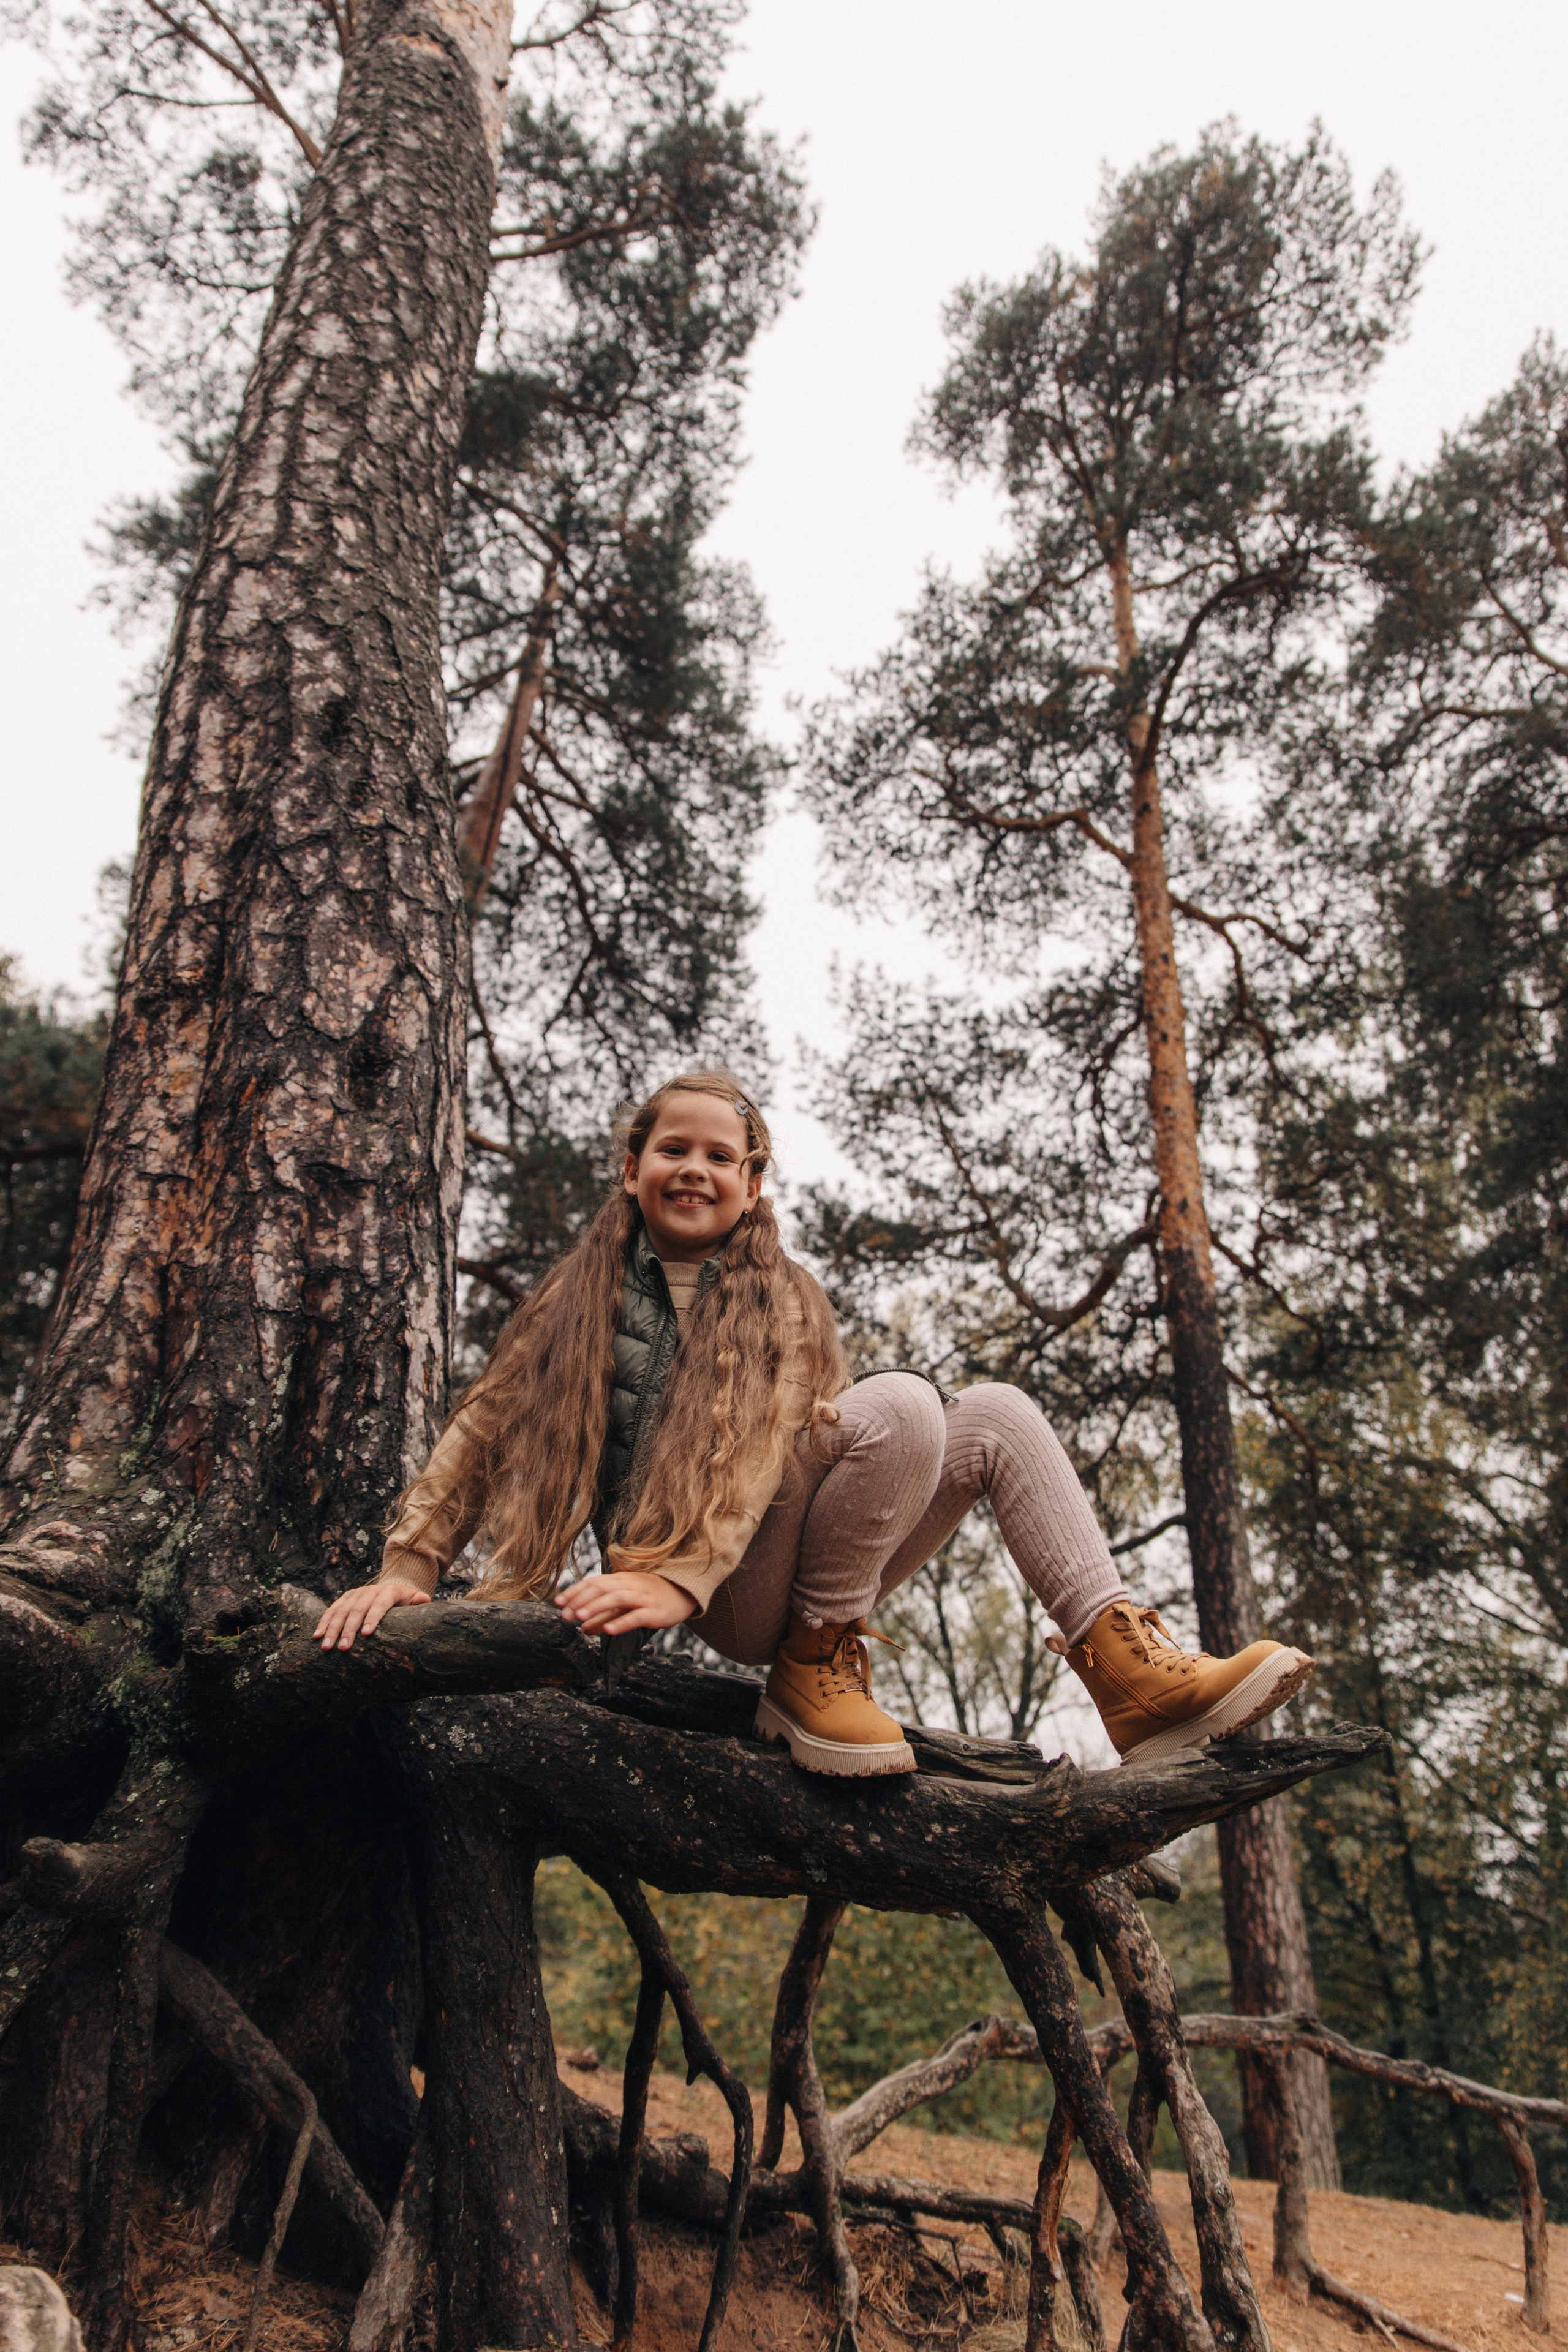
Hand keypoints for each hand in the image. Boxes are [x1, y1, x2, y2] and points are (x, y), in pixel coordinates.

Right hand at [313, 1578, 431, 1649]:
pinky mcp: (345, 1598)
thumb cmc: (404, 1600)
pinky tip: (316, 1635)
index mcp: (387, 1592)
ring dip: (332, 1629)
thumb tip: (425, 1599)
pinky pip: (332, 1610)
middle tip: (343, 1648)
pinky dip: (323, 1622)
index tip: (366, 1634)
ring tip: (326, 1646)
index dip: (372, 1618)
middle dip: (348, 1630)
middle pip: (357, 1611)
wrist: (392, 1586)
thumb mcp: (414, 1598)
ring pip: (341, 1611)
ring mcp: (355, 1594)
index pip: (379, 1605)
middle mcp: (369, 1592)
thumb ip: (419, 1600)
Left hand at [555, 1570, 696, 1637]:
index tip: (557, 1602)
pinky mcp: (655, 1612)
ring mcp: (643, 1598)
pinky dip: (622, 1622)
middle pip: (602, 1589)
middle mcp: (630, 1585)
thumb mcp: (625, 1602)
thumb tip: (582, 1627)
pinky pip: (637, 1616)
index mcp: (621, 1580)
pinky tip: (609, 1631)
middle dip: (581, 1601)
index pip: (594, 1582)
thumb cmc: (650, 1596)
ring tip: (580, 1618)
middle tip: (565, 1615)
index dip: (575, 1591)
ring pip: (617, 1599)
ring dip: (596, 1608)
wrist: (683, 1593)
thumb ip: (604, 1614)